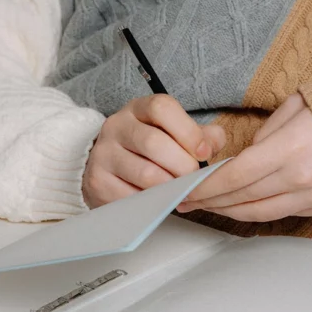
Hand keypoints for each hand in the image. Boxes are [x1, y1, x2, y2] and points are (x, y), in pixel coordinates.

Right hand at [82, 95, 225, 208]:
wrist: (106, 165)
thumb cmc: (148, 148)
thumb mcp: (173, 133)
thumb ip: (199, 135)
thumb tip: (214, 142)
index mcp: (139, 108)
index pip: (162, 108)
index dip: (188, 131)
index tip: (204, 152)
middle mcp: (117, 125)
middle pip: (154, 143)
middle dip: (183, 165)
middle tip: (193, 177)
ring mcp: (104, 153)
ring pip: (144, 173)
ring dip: (170, 187)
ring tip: (179, 190)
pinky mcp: (98, 181)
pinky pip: (131, 196)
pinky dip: (152, 202)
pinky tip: (159, 200)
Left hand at [176, 93, 311, 221]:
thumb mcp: (300, 102)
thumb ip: (268, 130)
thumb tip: (249, 151)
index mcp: (292, 147)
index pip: (237, 175)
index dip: (207, 187)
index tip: (187, 190)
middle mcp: (303, 178)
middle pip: (243, 198)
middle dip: (211, 202)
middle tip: (187, 200)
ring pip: (261, 213)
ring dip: (231, 211)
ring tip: (210, 206)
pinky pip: (285, 213)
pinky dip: (259, 211)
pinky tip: (244, 204)